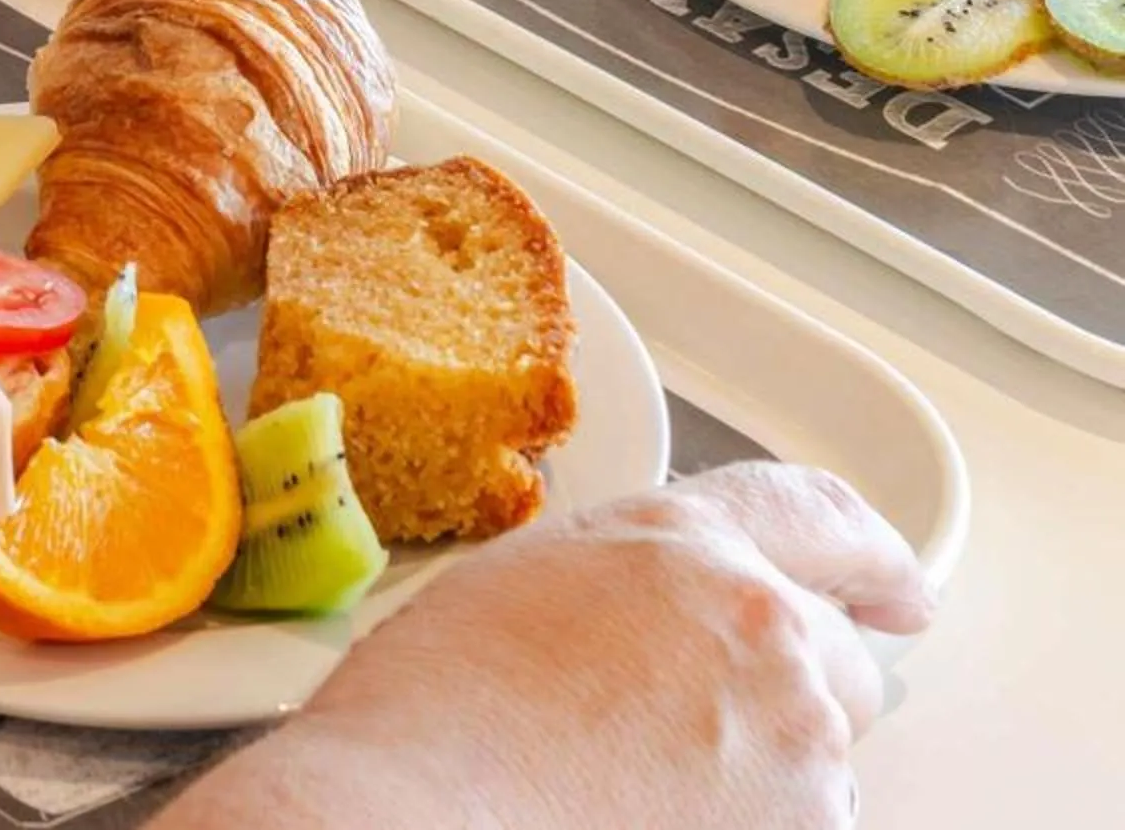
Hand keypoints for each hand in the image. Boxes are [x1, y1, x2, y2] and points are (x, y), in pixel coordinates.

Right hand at [158, 464, 932, 829]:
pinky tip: (645, 812)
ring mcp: (793, 740)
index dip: (868, 553)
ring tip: (636, 780)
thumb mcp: (531, 577)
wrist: (422, 809)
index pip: (818, 515)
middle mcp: (760, 625)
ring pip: (818, 751)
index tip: (892, 583)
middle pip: (839, 655)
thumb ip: (636, 577)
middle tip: (708, 720)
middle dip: (793, 684)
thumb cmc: (437, 710)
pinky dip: (749, 818)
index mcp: (682, 540)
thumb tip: (673, 618)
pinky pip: (797, 817)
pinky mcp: (802, 826)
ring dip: (762, 762)